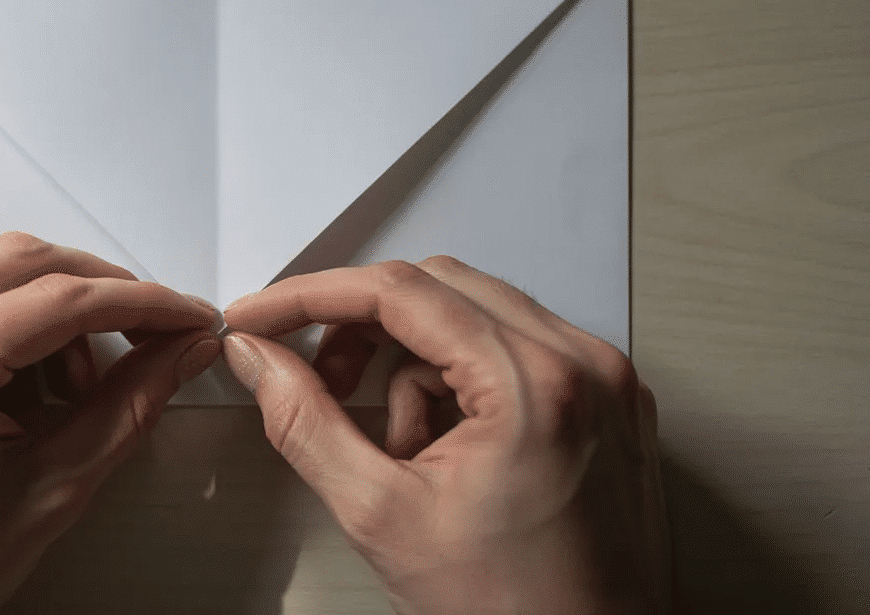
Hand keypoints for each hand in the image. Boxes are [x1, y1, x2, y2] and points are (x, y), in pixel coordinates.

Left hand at [0, 232, 220, 613]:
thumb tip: (172, 357)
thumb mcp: (43, 498)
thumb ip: (122, 413)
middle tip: (146, 333)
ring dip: (42, 298)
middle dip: (97, 290)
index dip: (140, 303)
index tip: (179, 316)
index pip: (59, 301)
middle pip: (18, 260)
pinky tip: (17, 369)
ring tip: (73, 374)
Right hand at [221, 257, 670, 614]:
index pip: (400, 292)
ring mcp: (603, 379)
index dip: (312, 297)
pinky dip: (461, 382)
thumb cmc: (516, 611)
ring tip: (401, 446)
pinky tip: (446, 449)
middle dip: (362, 328)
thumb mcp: (383, 516)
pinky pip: (514, 348)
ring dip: (413, 363)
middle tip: (319, 376)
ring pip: (474, 314)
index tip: (263, 316)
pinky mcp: (608, 398)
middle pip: (438, 288)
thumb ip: (306, 422)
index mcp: (533, 384)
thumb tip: (261, 360)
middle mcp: (582, 364)